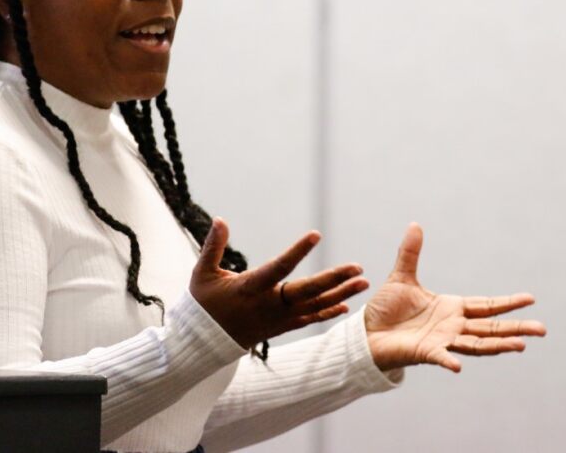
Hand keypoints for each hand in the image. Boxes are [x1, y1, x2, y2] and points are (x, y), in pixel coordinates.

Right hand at [190, 218, 369, 348]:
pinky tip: (346, 304)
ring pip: (314, 306)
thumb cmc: (204, 304)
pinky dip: (327, 312)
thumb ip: (213, 246)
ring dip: (340, 294)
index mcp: (251, 288)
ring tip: (363, 282)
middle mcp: (269, 305)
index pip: (279, 268)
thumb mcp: (202, 273)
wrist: (204, 344)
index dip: (297, 252)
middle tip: (357, 267)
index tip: (316, 235)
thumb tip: (220, 219)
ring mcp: (278, 319)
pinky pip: (309, 320)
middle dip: (333, 279)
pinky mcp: (281, 328)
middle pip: (307, 292)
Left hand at [364, 223, 545, 372]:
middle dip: (516, 328)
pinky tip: (459, 365)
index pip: (486, 305)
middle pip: (490, 328)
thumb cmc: (385, 310)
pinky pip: (440, 357)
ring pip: (476, 344)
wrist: (366, 334)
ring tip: (521, 346)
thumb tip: (415, 224)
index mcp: (451, 308)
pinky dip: (449, 360)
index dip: (507, 303)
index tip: (531, 299)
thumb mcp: (401, 277)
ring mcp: (441, 342)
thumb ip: (410, 253)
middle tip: (542, 330)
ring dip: (498, 345)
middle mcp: (452, 327)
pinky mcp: (424, 353)